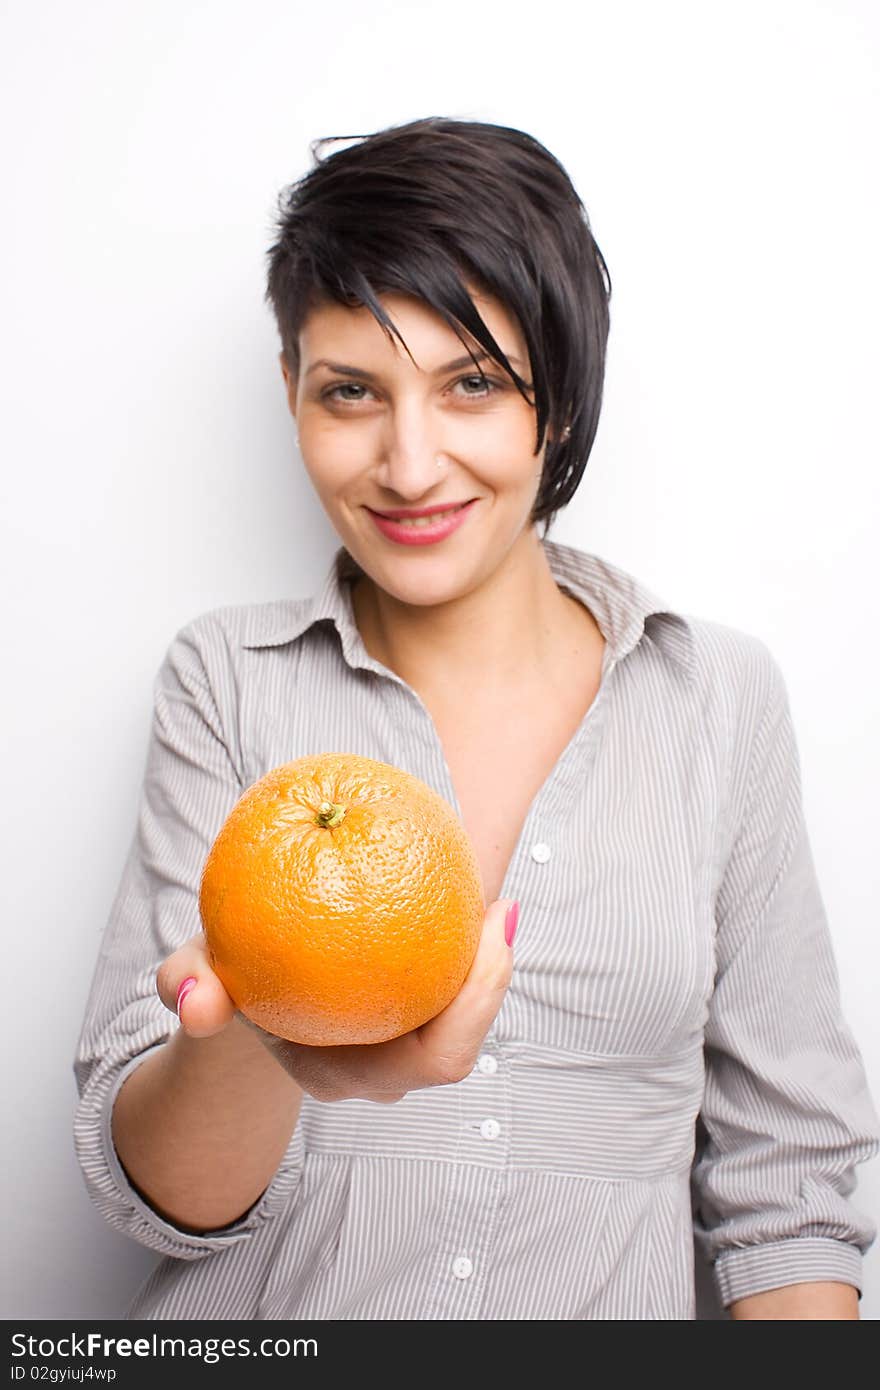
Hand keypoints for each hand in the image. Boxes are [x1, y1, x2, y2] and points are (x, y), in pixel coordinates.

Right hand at [156, 898, 517, 1103]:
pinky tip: (471, 890)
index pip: (429, 1061)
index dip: (470, 1013)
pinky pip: (451, 987)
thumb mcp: (196, 974)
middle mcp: (378, 1072)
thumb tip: (191, 999)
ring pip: (463, 1017)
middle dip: (492, 982)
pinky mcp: (409, 1014)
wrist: (236, 992)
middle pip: (460, 1047)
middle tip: (501, 908)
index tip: (480, 940)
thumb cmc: (223, 979)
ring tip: (497, 900)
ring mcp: (396, 1046)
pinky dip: (466, 947)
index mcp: (339, 1073)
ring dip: (486, 964)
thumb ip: (188, 985)